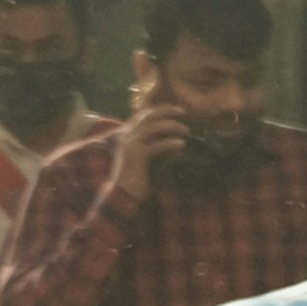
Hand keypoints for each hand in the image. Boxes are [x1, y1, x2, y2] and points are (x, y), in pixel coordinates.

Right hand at [110, 91, 188, 205]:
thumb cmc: (134, 179)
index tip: (176, 110)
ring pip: (154, 126)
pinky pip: (157, 144)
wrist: (121, 195)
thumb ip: (153, 146)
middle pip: (148, 115)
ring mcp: (130, 144)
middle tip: (183, 112)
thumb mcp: (145, 159)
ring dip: (172, 125)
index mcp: (126, 135)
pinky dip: (171, 143)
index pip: (143, 114)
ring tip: (186, 130)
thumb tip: (173, 139)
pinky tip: (181, 144)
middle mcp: (126, 136)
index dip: (160, 110)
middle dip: (167, 110)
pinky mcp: (137, 156)